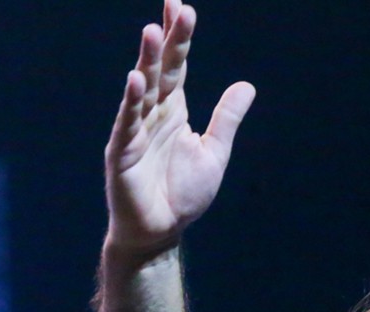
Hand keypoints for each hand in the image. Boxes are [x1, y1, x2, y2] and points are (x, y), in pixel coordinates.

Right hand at [104, 1, 255, 262]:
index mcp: (174, 109)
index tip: (182, 6)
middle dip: (167, 38)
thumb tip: (247, 85)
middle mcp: (152, 112)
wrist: (161, 231)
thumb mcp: (214, 152)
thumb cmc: (182, 194)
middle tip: (174, 6)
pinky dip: (132, 101)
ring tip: (153, 31)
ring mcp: (134, 129)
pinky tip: (136, 79)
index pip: (178, 64)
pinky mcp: (122, 151)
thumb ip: (227, 118)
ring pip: (142, 88)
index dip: (180, 37)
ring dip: (147, 60)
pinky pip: (127, 122)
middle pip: (161, 67)